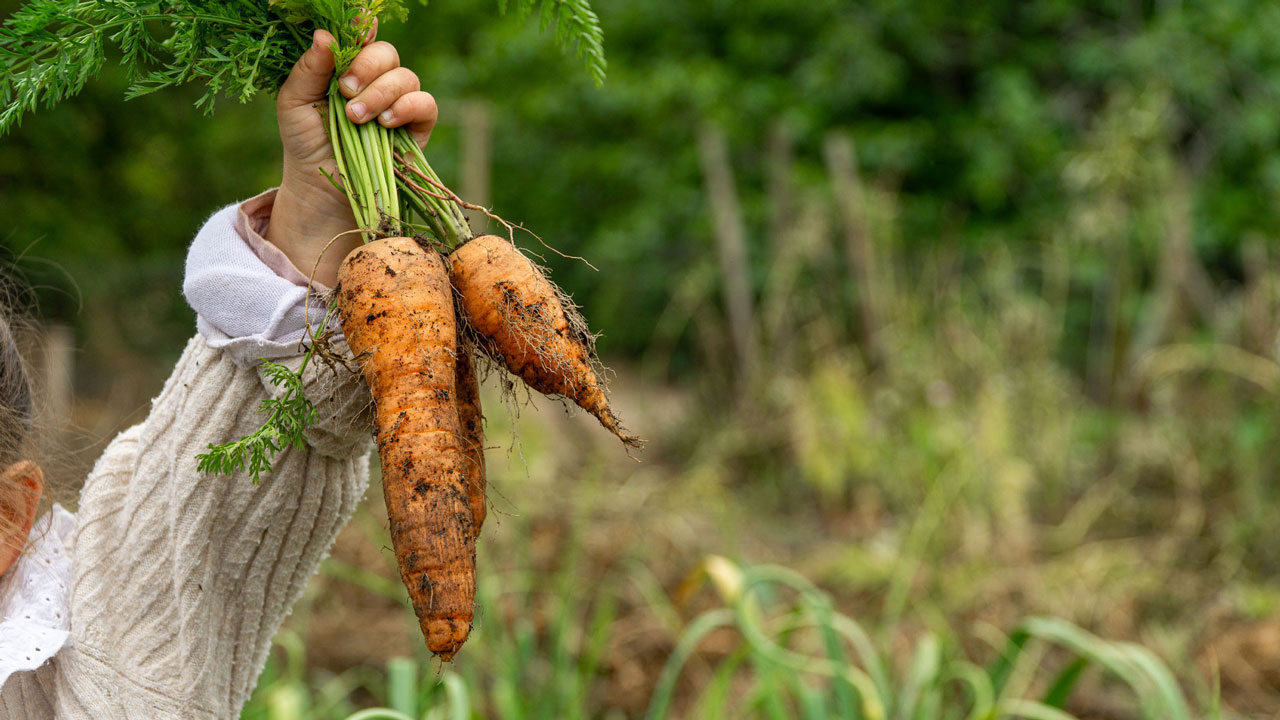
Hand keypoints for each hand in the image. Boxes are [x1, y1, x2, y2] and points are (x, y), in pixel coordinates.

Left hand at [267, 28, 438, 287]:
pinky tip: (386, 123)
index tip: (356, 31)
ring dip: (382, 93)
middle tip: (346, 92)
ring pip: (406, 77)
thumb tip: (324, 36)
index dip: (364, 27)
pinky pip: (426, 104)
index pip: (362, 36)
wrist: (322, 187)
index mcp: (348, 67)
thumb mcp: (294, 104)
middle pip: (387, 53)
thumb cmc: (305, 143)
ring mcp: (399, 103)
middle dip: (367, 67)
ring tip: (357, 118)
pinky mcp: (416, 128)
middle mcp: (376, 81)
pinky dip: (409, 107)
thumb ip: (309, 69)